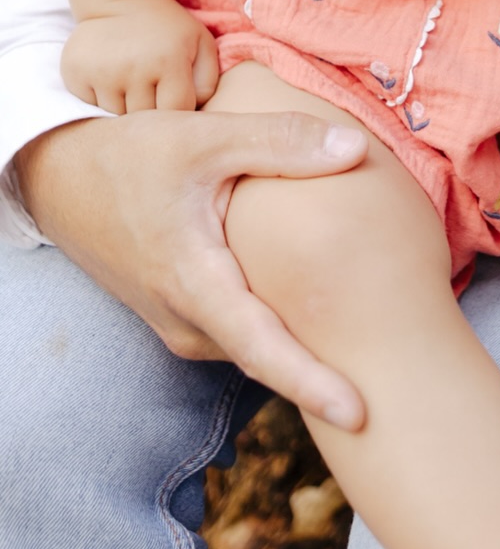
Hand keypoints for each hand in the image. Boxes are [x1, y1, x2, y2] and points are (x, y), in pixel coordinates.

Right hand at [14, 109, 368, 428]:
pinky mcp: (181, 314)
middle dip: (323, 370)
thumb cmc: (131, 157)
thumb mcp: (205, 138)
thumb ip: (280, 142)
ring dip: (300, 340)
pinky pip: (237, 328)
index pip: (261, 346)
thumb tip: (355, 147)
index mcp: (194, 283)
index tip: (360, 411)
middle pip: (266, 354)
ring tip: (365, 337)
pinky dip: (275, 319)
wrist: (62, 179)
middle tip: (389, 380)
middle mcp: (186, 318)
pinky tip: (312, 299)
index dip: (311, 381)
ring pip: (252, 341)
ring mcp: (180, 323)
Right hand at [62, 0, 219, 112]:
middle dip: (151, 109)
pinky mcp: (76, 72)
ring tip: (131, 79)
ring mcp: (102, 72)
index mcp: (169, 60)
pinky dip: (100, 97)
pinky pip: (90, 105)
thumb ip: (208, 81)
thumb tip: (193, 111)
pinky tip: (109, 75)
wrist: (124, 0)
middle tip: (151, 86)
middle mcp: (134, 67)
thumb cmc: (168, 30)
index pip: (176, 111)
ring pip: (115, 115)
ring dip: (124, 104)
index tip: (175, 95)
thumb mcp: (200, 44)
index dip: (177, 108)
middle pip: (144, 117)